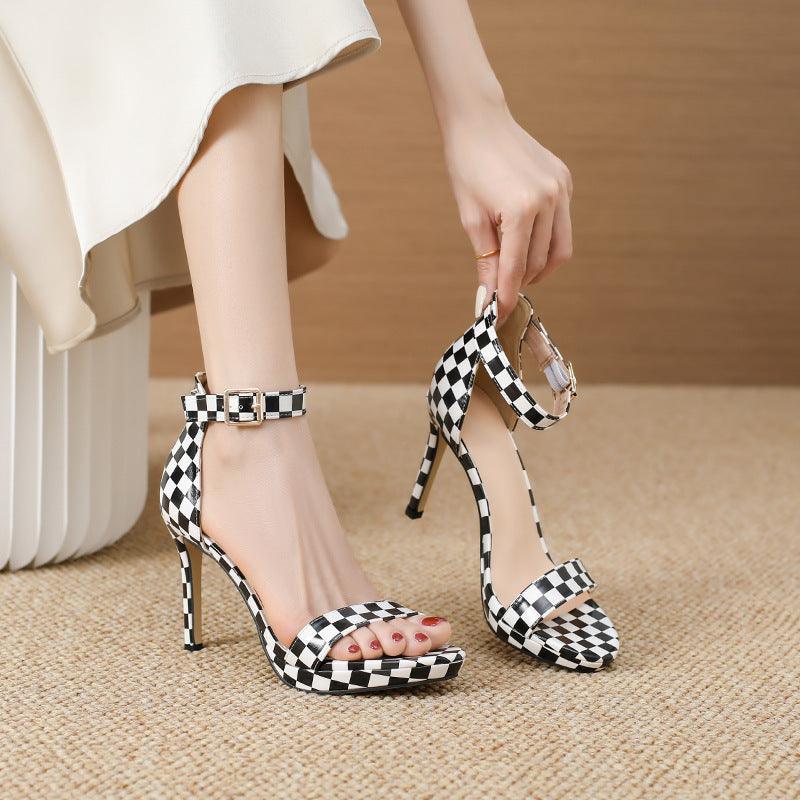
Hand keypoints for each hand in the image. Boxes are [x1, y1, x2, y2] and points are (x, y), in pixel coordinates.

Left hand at [442, 107, 573, 321]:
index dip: (505, 297)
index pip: (514, 268)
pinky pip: (561, 225)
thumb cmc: (467, 167)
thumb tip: (487, 301)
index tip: (497, 317)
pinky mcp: (565, 181)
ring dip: (538, 267)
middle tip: (500, 291)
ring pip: (559, 249)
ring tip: (515, 269)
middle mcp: (548, 199)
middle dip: (520, 282)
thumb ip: (485, 261)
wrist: (480, 121)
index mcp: (521, 209)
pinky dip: (545, 240)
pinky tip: (524, 237)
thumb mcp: (471, 218)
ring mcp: (561, 189)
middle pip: (539, 262)